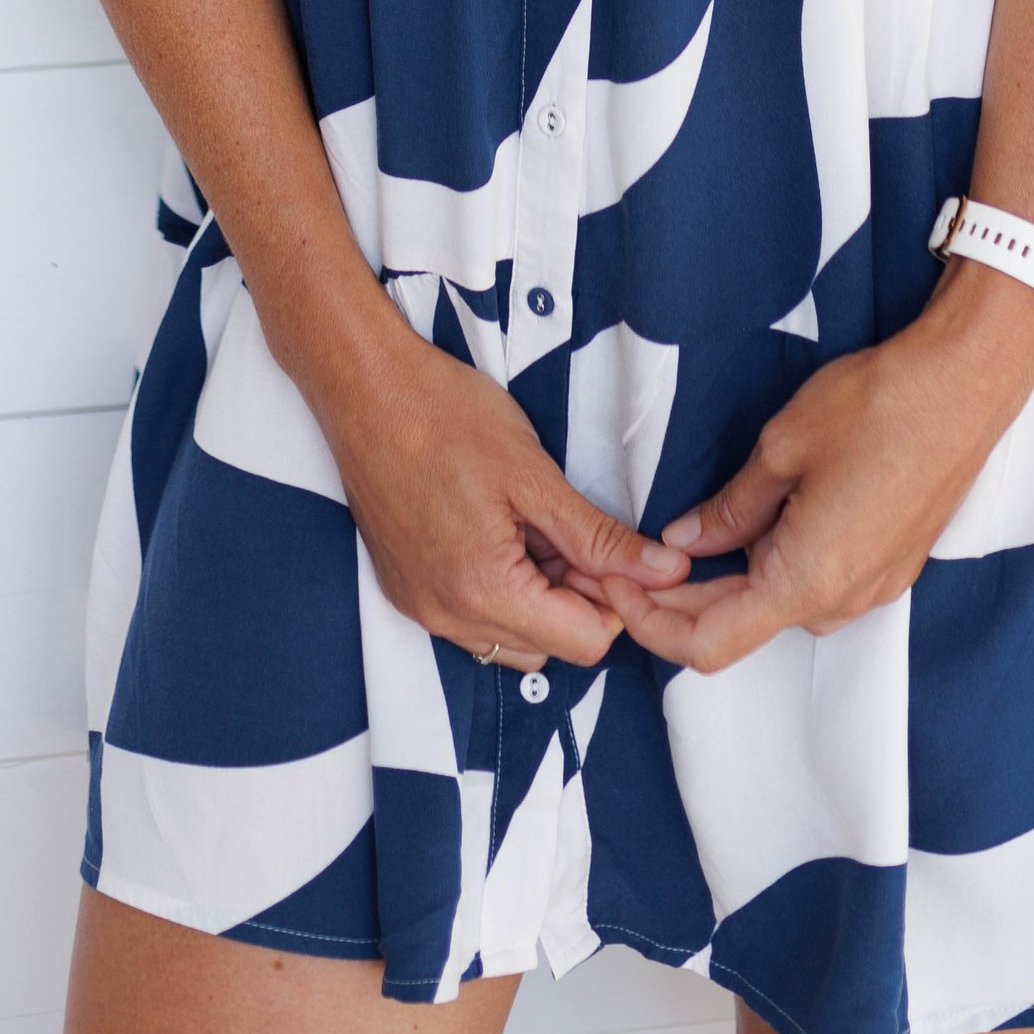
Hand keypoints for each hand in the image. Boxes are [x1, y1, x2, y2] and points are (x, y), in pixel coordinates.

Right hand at [313, 320, 689, 675]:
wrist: (364, 387)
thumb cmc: (448, 416)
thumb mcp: (536, 475)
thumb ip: (603, 538)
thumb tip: (669, 572)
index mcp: (485, 592)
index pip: (586, 643)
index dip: (614, 595)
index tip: (610, 545)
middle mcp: (448, 617)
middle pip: (550, 646)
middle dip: (577, 597)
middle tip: (568, 526)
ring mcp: (421, 607)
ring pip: (511, 638)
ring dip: (538, 597)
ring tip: (532, 525)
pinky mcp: (405, 590)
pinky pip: (471, 619)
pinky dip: (499, 589)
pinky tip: (497, 528)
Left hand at [595, 269, 1033, 676]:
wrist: (966, 384)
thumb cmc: (877, 406)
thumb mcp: (782, 447)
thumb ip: (729, 508)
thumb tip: (686, 542)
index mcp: (805, 580)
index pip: (707, 643)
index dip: (649, 623)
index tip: (614, 584)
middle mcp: (840, 602)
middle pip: (738, 629)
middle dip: (676, 603)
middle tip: (629, 561)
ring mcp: (871, 588)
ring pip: (776, 607)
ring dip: (723, 585)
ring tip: (680, 539)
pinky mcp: (889, 566)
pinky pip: (814, 585)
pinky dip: (768, 569)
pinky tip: (746, 526)